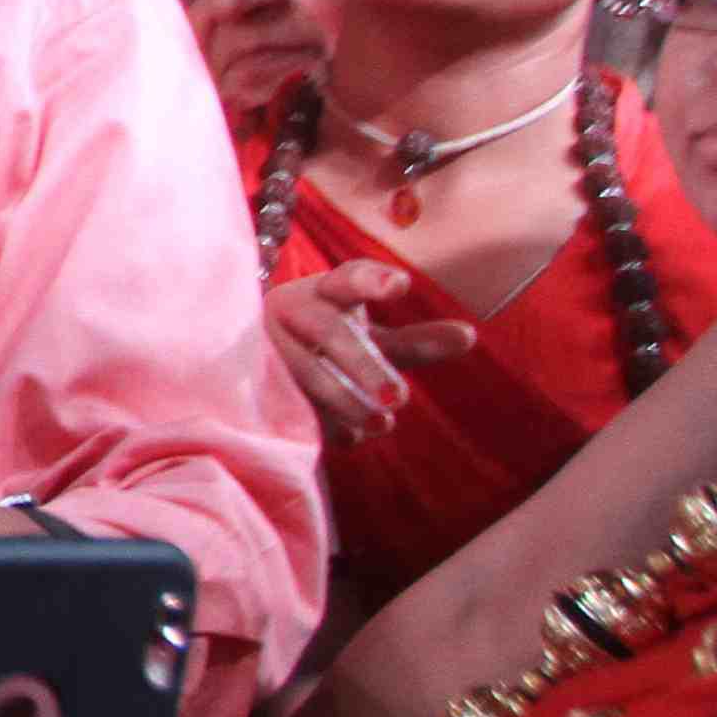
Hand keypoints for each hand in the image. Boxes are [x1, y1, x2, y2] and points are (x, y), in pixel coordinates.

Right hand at [267, 261, 470, 444]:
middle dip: (365, 365)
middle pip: (330, 333)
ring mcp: (264, 345)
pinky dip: (320, 422)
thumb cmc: (326, 344)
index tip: (399, 285)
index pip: (348, 279)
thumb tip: (469, 336)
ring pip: (304, 372)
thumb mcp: (370, 338)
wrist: (247, 361)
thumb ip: (415, 340)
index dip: (371, 280)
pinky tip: (350, 436)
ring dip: (344, 400)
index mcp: (324, 292)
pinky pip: (284, 401)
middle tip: (400, 398)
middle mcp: (291, 310)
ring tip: (382, 426)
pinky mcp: (248, 380)